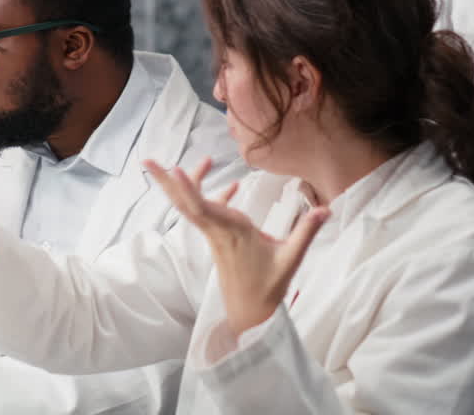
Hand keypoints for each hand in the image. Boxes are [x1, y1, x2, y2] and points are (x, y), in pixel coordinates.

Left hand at [149, 158, 328, 333]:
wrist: (250, 312)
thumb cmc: (268, 287)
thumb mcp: (291, 260)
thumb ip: (306, 232)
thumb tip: (326, 208)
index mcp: (232, 233)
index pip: (204, 209)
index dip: (188, 189)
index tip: (174, 170)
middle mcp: (218, 231)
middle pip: (185, 203)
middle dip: (166, 182)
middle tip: (147, 161)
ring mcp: (215, 235)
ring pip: (192, 206)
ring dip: (182, 184)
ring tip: (176, 163)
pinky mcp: (218, 238)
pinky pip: (209, 212)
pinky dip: (214, 197)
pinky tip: (233, 186)